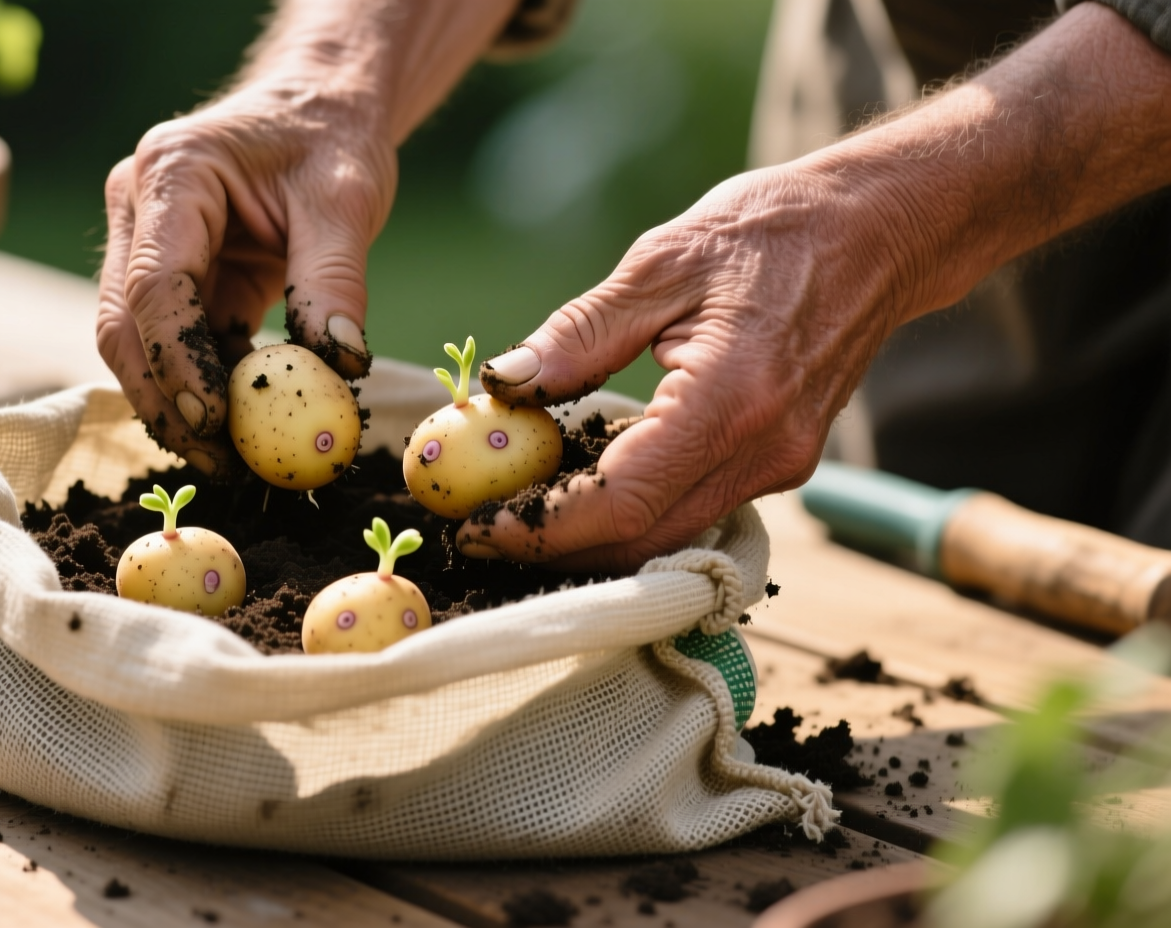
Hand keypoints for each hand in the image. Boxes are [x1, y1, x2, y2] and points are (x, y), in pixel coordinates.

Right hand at [95, 0, 519, 476]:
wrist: (319, 112)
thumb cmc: (331, 141)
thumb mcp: (347, 199)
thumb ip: (335, 280)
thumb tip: (339, 365)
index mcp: (172, 173)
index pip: (155, 284)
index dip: (177, 360)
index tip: (215, 420)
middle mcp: (139, 207)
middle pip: (125, 324)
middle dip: (165, 400)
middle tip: (221, 463)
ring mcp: (143, 243)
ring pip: (136, 343)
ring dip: (177, 405)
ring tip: (232, 459)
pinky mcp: (168, 276)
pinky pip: (170, 343)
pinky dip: (201, 387)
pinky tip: (239, 426)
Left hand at [459, 165, 907, 570]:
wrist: (881, 229)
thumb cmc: (772, 229)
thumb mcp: (660, 262)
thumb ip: (578, 334)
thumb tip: (504, 386)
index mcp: (731, 399)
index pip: (621, 504)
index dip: (540, 529)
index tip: (475, 527)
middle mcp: (764, 452)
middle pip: (642, 542)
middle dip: (554, 549)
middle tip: (478, 531)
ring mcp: (782, 467)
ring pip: (669, 538)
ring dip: (591, 541)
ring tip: (517, 515)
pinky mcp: (783, 465)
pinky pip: (694, 512)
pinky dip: (633, 517)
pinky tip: (581, 490)